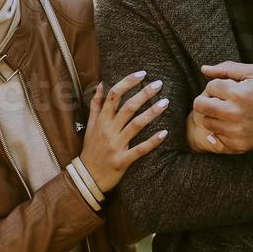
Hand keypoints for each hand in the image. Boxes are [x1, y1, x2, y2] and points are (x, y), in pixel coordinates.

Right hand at [80, 71, 169, 191]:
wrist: (86, 177)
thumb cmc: (90, 150)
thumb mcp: (90, 126)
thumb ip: (96, 105)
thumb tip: (101, 85)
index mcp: (101, 120)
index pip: (114, 95)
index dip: (128, 82)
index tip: (142, 74)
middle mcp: (108, 130)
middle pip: (128, 107)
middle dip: (144, 94)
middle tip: (159, 83)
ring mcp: (116, 145)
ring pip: (136, 125)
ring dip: (152, 112)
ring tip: (166, 102)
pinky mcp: (123, 160)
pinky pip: (140, 150)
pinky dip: (152, 142)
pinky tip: (165, 133)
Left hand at [192, 61, 252, 151]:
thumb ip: (227, 68)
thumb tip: (203, 69)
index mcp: (237, 93)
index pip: (210, 86)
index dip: (218, 86)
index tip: (228, 89)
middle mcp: (233, 113)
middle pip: (200, 105)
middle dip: (207, 100)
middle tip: (219, 101)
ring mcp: (234, 131)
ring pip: (206, 121)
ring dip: (214, 115)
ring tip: (228, 112)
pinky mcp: (236, 144)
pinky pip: (215, 136)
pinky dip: (220, 130)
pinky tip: (232, 125)